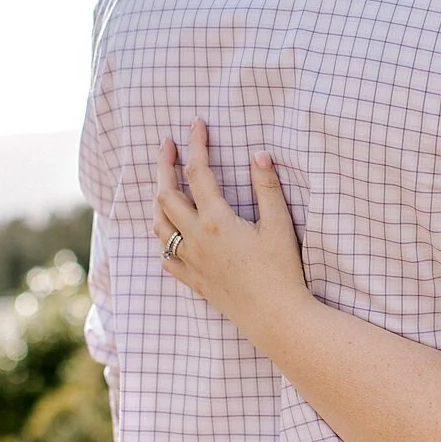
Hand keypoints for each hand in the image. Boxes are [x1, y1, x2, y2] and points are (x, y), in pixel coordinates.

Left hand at [152, 119, 310, 328]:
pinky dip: (163, 237)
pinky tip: (169, 234)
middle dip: (163, 165)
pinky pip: (165, 255)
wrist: (275, 316)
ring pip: (158, 224)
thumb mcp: (280, 225)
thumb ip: (268, 188)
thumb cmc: (282, 270)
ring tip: (165, 184)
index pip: (197, 172)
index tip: (196, 124)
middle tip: (167, 145)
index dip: (195, 145)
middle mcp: (195, 238)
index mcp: (216, 220)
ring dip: (158, 199)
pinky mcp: (193, 279)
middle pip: (165, 194)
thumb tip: (258, 155)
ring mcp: (190, 260)